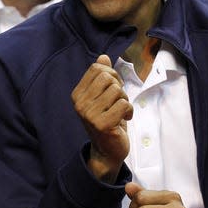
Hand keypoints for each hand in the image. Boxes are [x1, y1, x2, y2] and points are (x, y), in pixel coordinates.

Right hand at [72, 55, 131, 181]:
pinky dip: (129, 111)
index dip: (111, 75)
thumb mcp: (103, 96)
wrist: (107, 151)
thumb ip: (102, 77)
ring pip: (117, 90)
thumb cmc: (107, 120)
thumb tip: (103, 57)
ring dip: (125, 100)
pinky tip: (124, 120)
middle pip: (108, 78)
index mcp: (78, 94)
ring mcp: (89, 114)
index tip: (113, 89)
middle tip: (118, 102)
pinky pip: (124, 104)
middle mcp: (80, 104)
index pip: (97, 68)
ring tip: (120, 112)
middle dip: (119, 88)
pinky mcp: (102, 124)